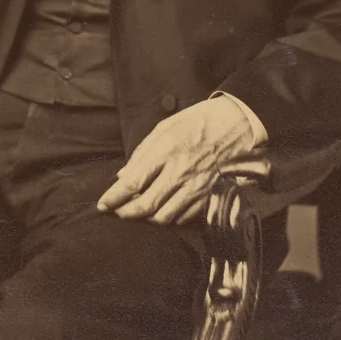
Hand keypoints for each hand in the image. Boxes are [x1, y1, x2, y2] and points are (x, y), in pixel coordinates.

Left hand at [97, 98, 262, 225]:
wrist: (238, 124)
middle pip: (146, 205)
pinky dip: (169, 218)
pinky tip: (162, 211)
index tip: (102, 205)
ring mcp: (196, 186)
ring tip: (139, 212)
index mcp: (166, 150)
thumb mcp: (166, 126)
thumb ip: (143, 152)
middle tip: (117, 213)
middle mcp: (180, 172)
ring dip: (147, 219)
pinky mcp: (208, 196)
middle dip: (126, 213)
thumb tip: (122, 176)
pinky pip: (184, 217)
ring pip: (164, 217)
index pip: (132, 182)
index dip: (114, 197)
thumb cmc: (199, 121)